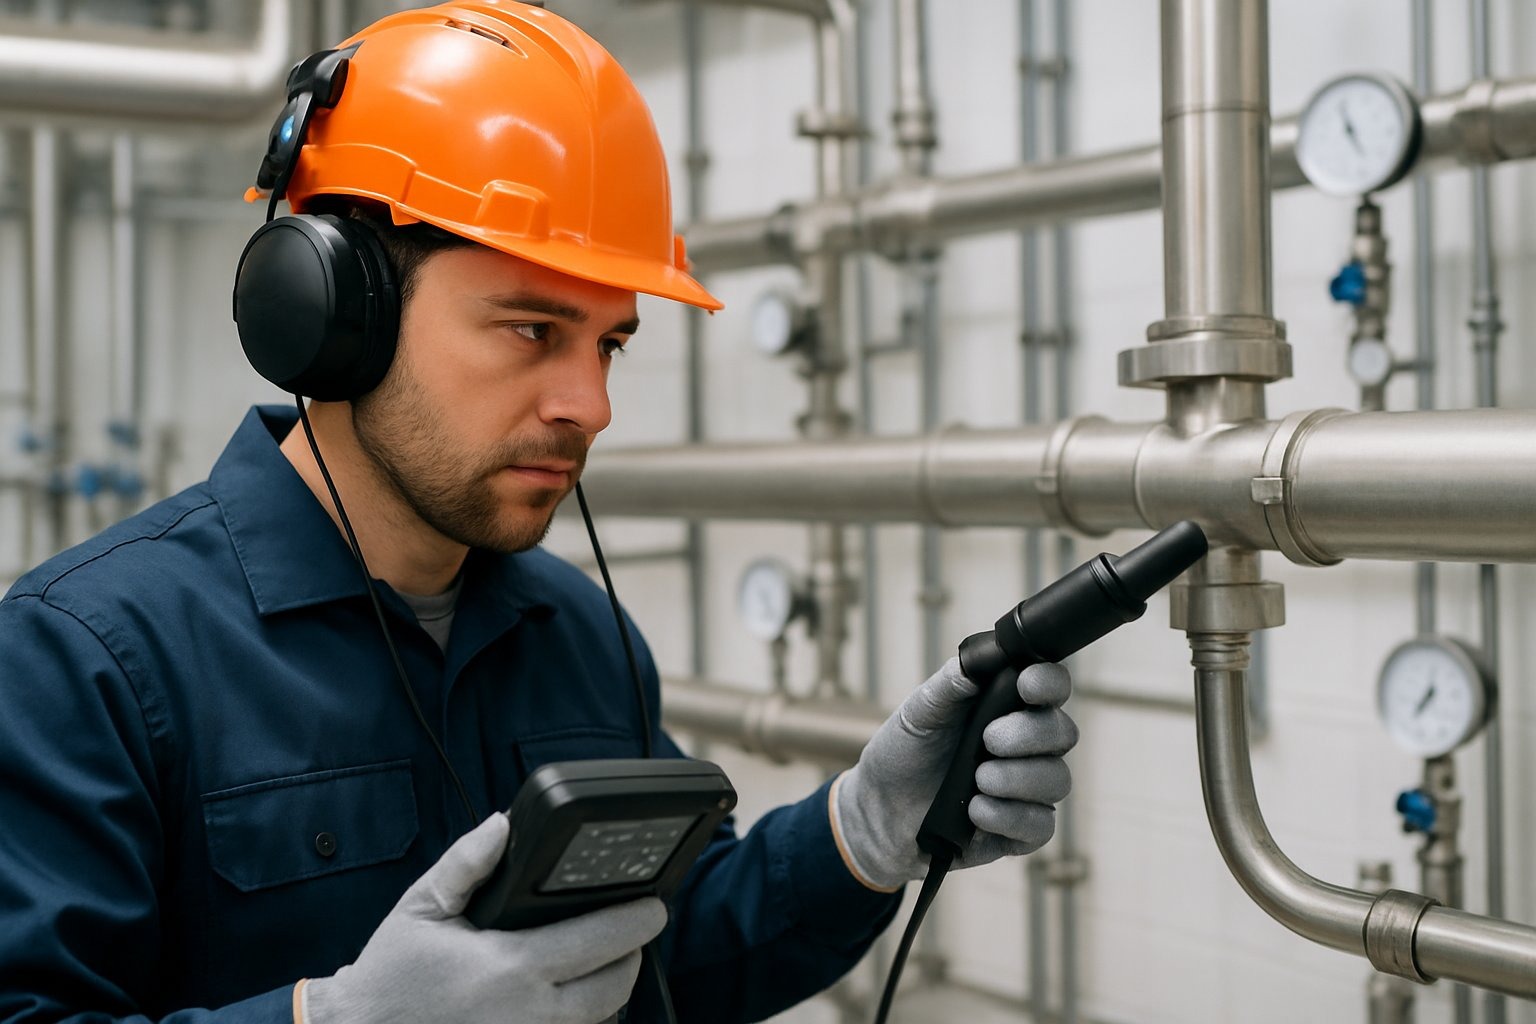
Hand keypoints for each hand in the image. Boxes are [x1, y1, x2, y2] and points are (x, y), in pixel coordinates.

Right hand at [301, 813, 666, 1023]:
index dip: (636, 920)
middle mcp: (529, 1015)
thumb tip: (503, 826)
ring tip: (606, 955)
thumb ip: (466, 863)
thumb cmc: (391, 975)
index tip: (655, 904)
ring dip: (611, 987)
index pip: (599, 942)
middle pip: (615, 987)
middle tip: (635, 927)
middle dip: (634, 954)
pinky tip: (571, 991)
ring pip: (599, 1019)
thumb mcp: (422, 907)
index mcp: (510, 968)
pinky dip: (582, 1016)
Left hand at [831, 657, 1076, 889]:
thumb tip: (981, 658)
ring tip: (978, 778)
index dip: (1048, 683)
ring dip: (1018, 777)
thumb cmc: (906, 753)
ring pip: (1057, 780)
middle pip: (1062, 733)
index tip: (1025, 684)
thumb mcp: (920, 712)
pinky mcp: (1019, 832)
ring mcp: (1027, 790)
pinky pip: (1040, 824)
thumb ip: (951, 683)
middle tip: (988, 739)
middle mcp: (1027, 747)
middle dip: (1029, 734)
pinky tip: (976, 810)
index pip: (1050, 688)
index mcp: (1009, 708)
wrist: (879, 810)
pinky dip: (1010, 816)